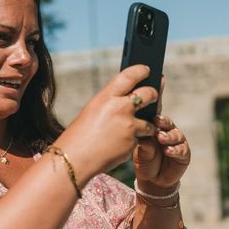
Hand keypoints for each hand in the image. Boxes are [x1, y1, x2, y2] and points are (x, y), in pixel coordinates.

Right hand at [57, 65, 158, 182]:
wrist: (74, 159)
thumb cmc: (79, 135)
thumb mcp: (93, 111)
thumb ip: (111, 103)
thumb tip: (130, 98)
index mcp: (106, 97)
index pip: (129, 76)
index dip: (141, 71)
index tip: (147, 70)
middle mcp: (120, 108)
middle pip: (148, 94)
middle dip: (154, 94)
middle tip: (153, 95)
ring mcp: (128, 126)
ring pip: (149, 121)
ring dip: (147, 125)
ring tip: (132, 129)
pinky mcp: (132, 143)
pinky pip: (140, 140)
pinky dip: (133, 142)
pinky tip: (119, 145)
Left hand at [133, 77, 190, 189]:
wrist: (152, 180)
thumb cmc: (144, 159)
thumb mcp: (139, 147)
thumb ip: (142, 138)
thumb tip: (141, 130)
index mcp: (155, 125)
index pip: (156, 109)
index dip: (157, 97)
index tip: (157, 84)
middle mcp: (167, 130)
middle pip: (167, 120)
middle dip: (162, 120)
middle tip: (157, 120)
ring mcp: (177, 141)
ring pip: (175, 134)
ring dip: (168, 135)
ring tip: (161, 138)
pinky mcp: (183, 154)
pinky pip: (181, 149)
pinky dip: (174, 149)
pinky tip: (167, 150)